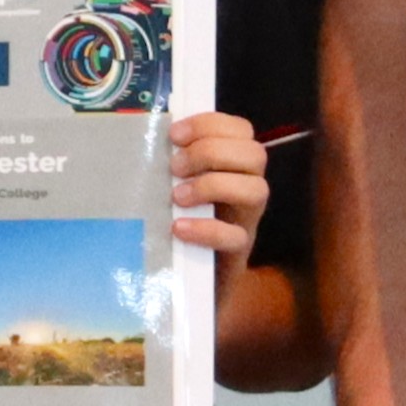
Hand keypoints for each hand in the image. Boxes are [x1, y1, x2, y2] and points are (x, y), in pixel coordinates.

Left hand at [166, 111, 265, 268]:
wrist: (191, 281)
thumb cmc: (181, 221)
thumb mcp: (178, 185)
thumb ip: (175, 162)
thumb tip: (148, 132)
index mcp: (234, 165)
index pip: (241, 130)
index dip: (210, 124)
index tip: (175, 134)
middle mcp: (247, 187)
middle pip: (255, 154)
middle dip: (211, 152)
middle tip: (175, 166)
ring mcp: (247, 220)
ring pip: (256, 190)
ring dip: (213, 185)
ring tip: (178, 196)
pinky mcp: (238, 252)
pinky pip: (236, 237)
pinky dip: (207, 229)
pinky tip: (179, 228)